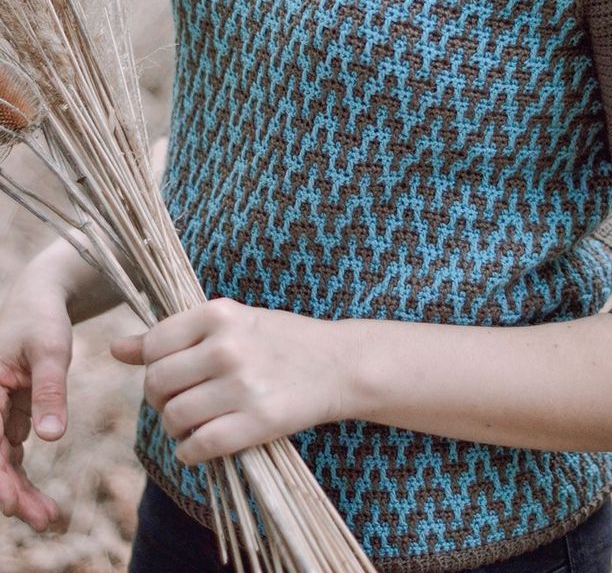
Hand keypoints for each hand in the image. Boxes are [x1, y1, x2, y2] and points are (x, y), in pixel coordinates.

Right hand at [0, 278, 71, 532]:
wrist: (40, 301)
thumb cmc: (43, 319)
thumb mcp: (51, 350)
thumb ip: (50, 391)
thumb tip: (50, 437)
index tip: (10, 504)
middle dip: (11, 493)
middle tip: (45, 520)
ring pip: (0, 462)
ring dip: (19, 492)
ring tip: (49, 519)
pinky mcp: (6, 417)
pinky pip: (11, 454)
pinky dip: (24, 477)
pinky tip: (44, 503)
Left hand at [109, 297, 355, 464]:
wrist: (340, 363)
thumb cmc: (281, 340)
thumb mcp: (231, 322)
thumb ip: (175, 334)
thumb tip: (116, 349)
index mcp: (220, 313)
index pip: (154, 344)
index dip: (152, 366)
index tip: (171, 374)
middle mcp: (227, 346)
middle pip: (157, 383)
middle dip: (159, 401)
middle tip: (178, 403)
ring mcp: (243, 385)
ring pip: (174, 417)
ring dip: (175, 429)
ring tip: (193, 424)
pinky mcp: (258, 421)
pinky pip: (200, 446)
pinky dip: (191, 453)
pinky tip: (202, 445)